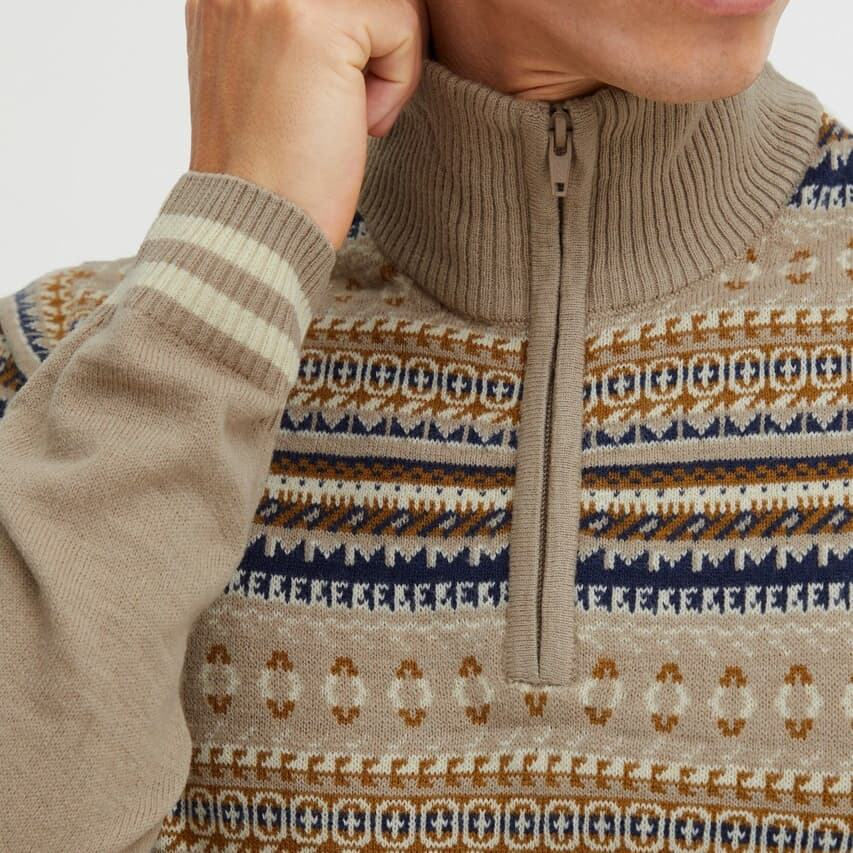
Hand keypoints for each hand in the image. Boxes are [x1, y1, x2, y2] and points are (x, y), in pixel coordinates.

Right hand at [186, 0, 427, 247]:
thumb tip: (377, 4)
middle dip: (375, 43)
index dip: (357, 40)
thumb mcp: (271, 65)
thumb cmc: (274, 167)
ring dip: (386, 65)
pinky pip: (401, 26)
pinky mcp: (315, 22)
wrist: (255, 225)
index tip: (327, 89)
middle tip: (341, 105)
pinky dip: (396, 86)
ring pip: (387, 0)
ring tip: (343, 114)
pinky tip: (354, 124)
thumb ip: (310, 21)